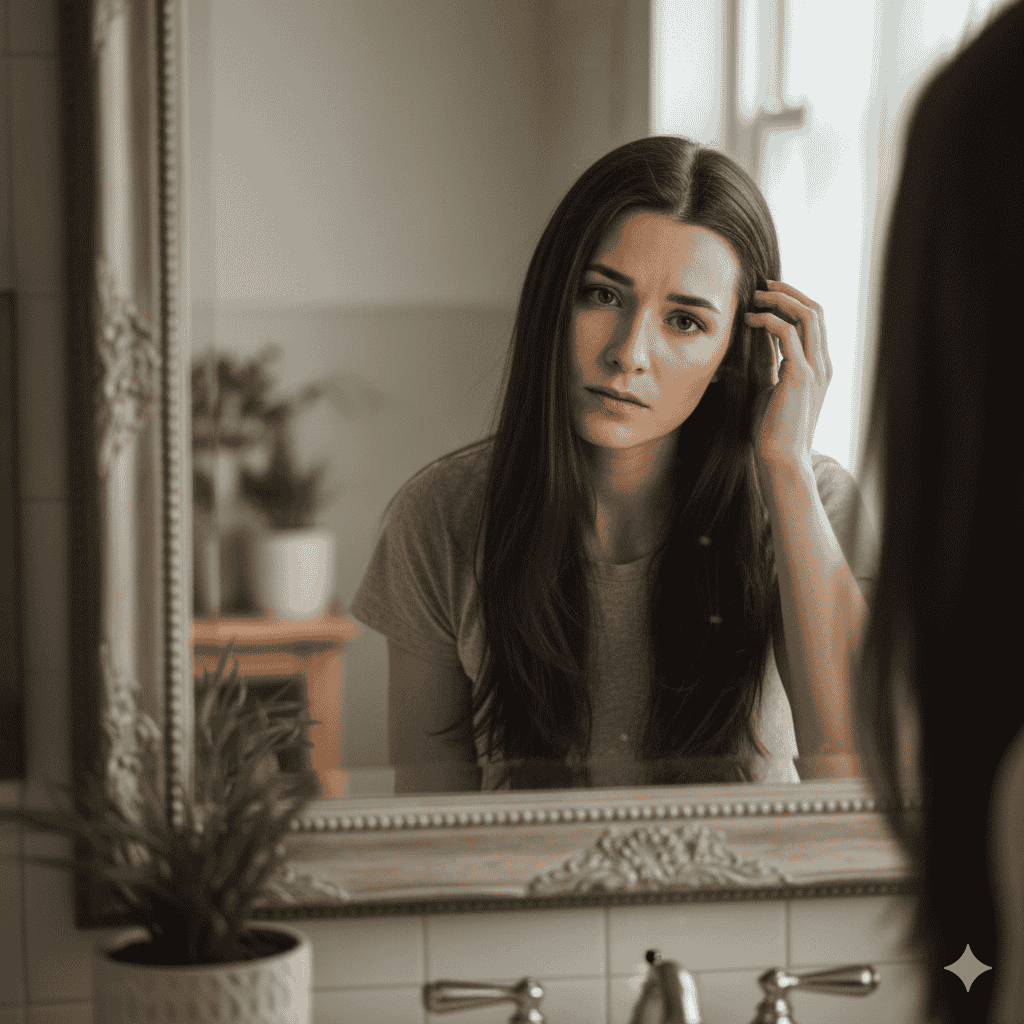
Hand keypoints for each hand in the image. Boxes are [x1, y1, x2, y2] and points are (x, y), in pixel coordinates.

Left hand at [745, 280, 831, 477]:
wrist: (781, 459)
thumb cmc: (772, 430)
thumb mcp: (771, 387)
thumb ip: (771, 363)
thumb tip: (757, 341)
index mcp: (819, 367)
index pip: (815, 321)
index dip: (794, 301)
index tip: (767, 294)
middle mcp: (823, 364)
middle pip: (816, 310)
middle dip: (789, 292)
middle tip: (761, 286)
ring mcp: (815, 369)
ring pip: (807, 315)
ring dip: (780, 299)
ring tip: (755, 296)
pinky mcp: (800, 376)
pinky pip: (787, 334)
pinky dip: (769, 320)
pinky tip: (750, 320)